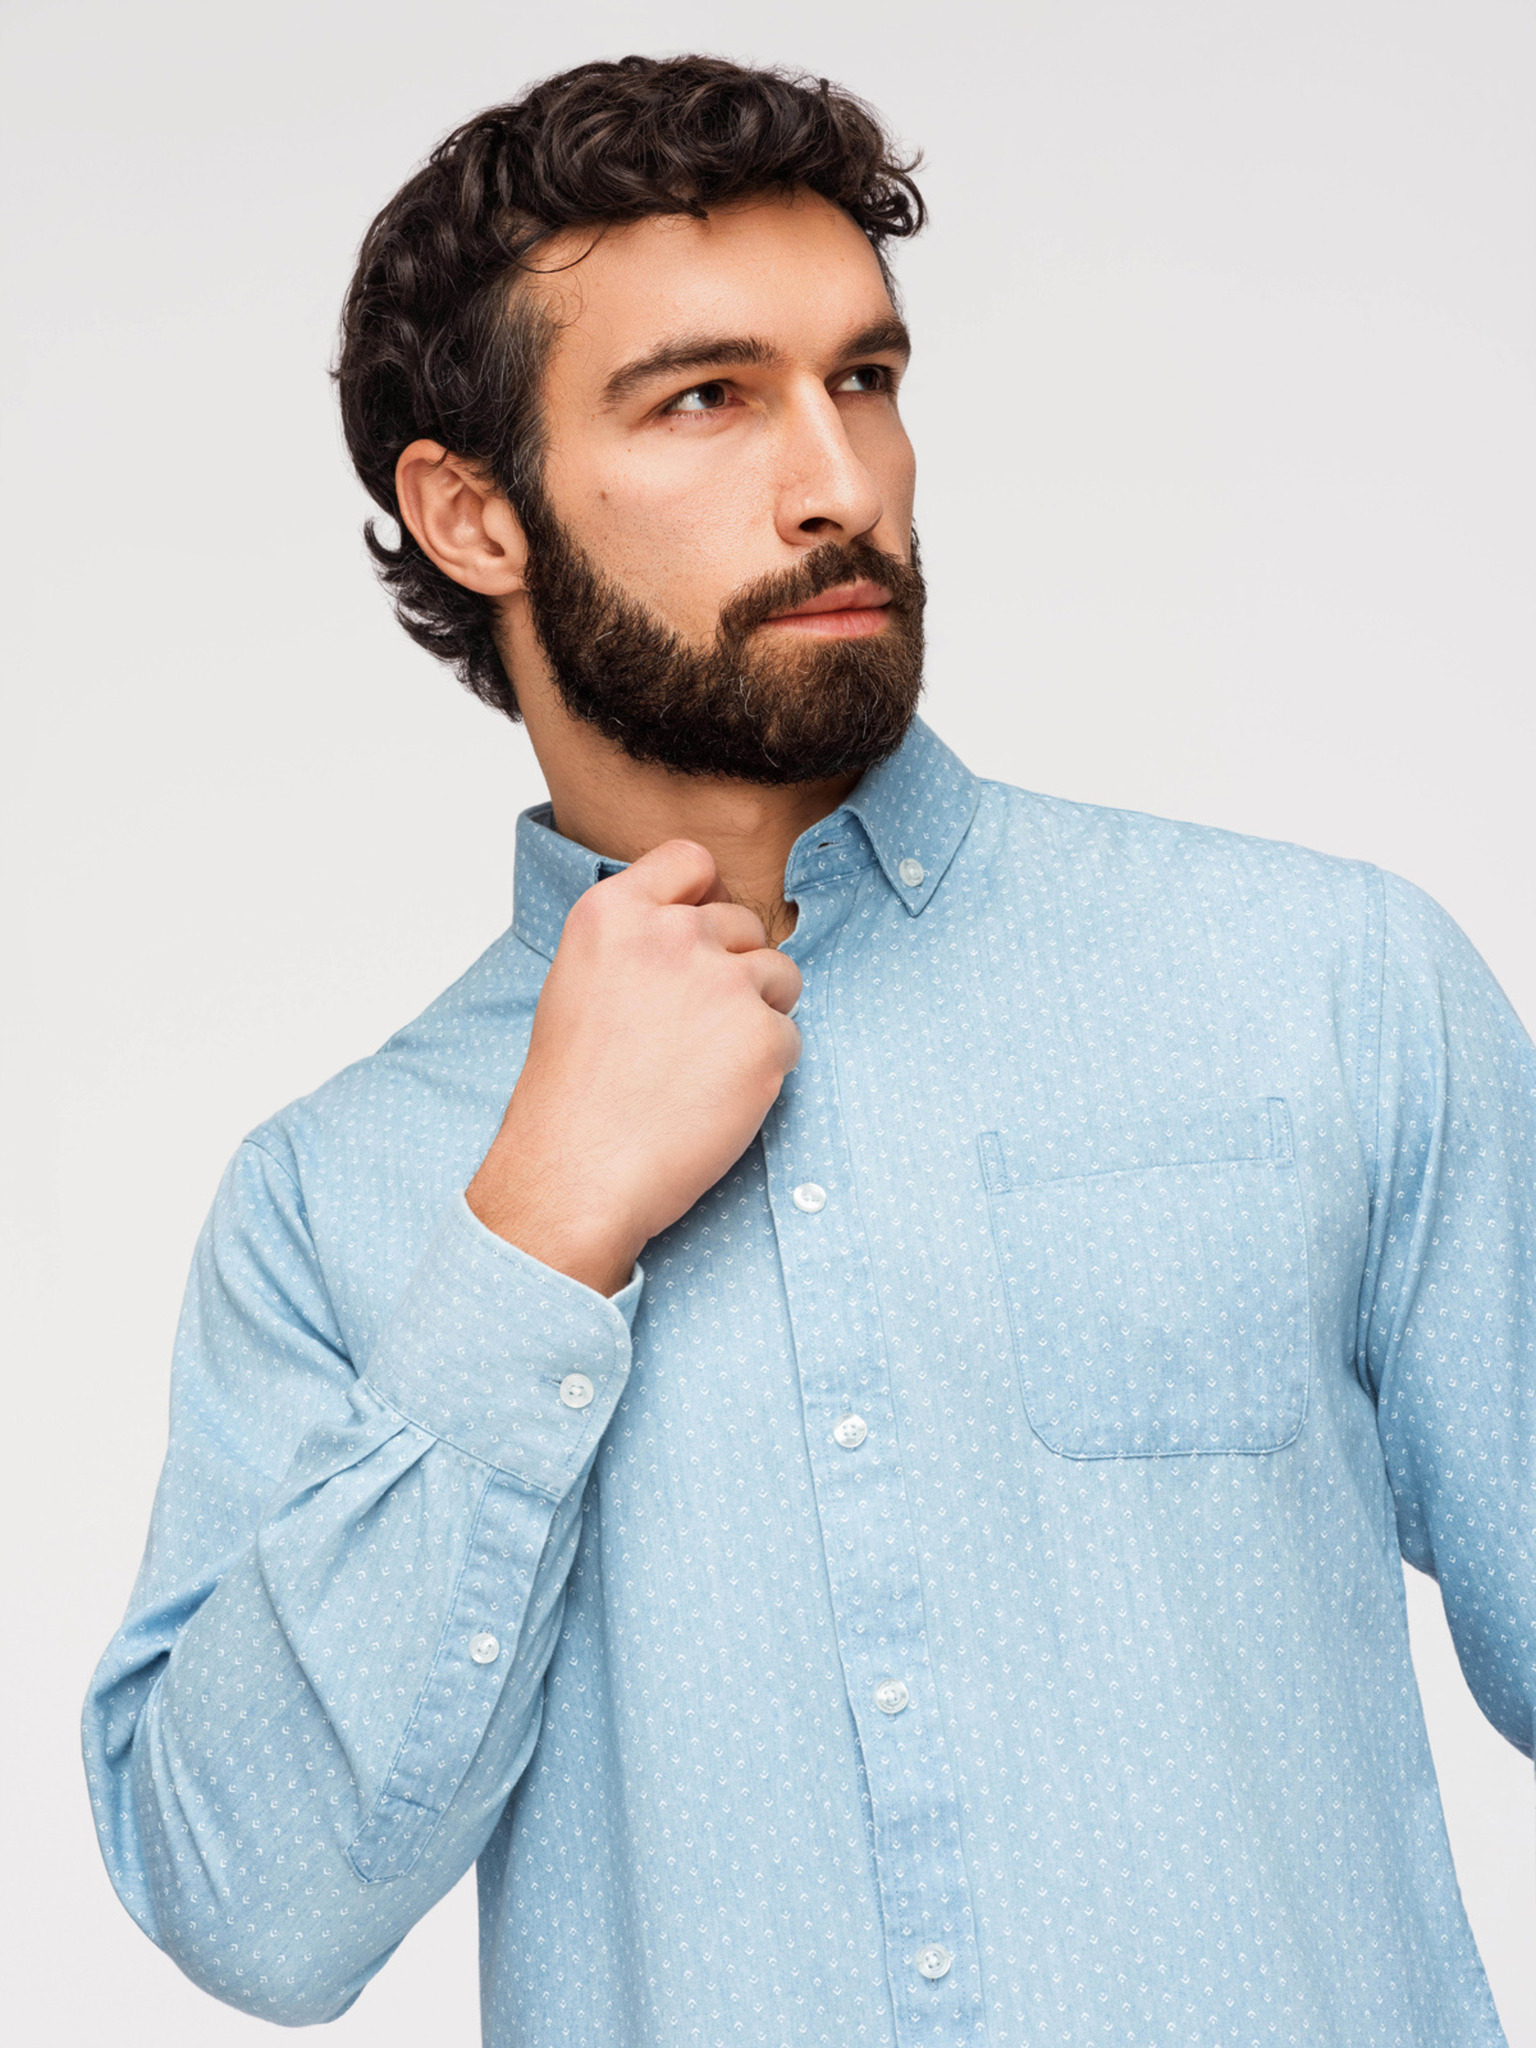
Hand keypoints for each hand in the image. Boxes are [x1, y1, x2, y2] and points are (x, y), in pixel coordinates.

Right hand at [466, 839, 801, 1294]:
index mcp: (614, 913)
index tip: (698, 937)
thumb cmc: (572, 1094)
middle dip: (732, 970)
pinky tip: (715, 1099)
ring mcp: (723, 981)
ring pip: (778, 975)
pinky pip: (789, 1037)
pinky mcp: (763, 1036)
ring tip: (702, 1067)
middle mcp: (671, 933)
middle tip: (690, 1034)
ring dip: (755, 1015)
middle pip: (743, 923)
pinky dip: (765, 1069)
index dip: (704, 896)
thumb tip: (696, 926)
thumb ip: (637, 941)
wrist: (578, 1173)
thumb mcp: (579, 983)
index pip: (690, 860)